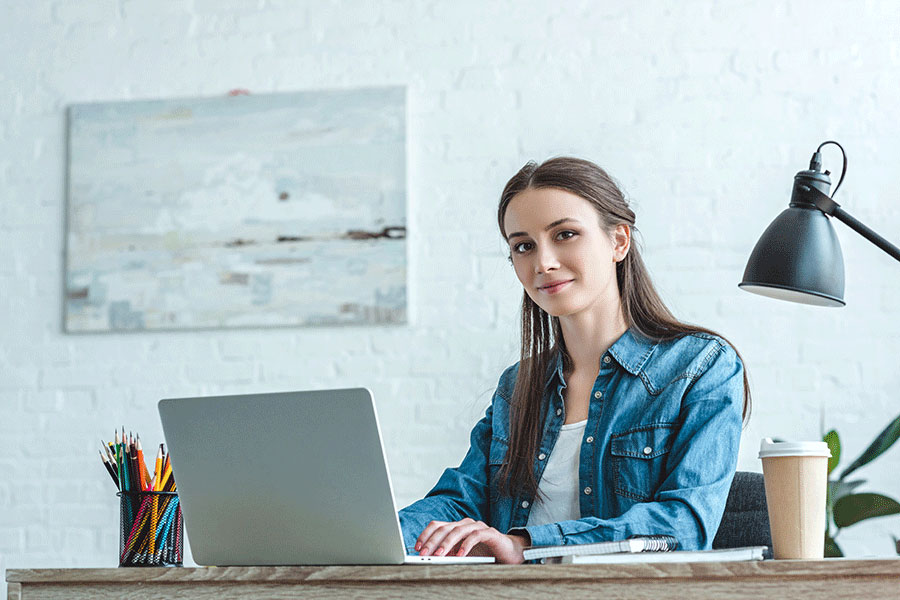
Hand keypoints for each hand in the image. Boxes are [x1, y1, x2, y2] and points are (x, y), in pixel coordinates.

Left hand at [414, 518, 528, 563]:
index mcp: (457, 527)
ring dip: (447, 543)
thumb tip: (428, 559)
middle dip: (432, 541)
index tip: (417, 547)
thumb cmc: (484, 554)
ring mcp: (478, 527)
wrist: (509, 553)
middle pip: (445, 528)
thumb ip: (447, 554)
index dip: (425, 535)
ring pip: (458, 530)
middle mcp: (466, 524)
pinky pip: (475, 536)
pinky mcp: (490, 533)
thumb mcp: (461, 555)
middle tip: (424, 553)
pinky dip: (466, 545)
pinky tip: (460, 555)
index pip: (437, 525)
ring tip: (439, 555)